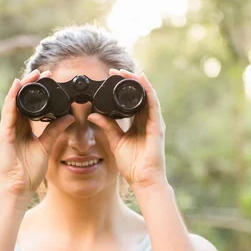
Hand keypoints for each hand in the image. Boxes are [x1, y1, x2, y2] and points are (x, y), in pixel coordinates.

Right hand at [0, 69, 74, 199]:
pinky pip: (8, 112)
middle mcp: (13, 126)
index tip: (50, 79)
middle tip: (43, 72)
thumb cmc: (30, 171)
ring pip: (13, 102)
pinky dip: (12, 98)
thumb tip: (69, 117)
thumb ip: (55, 130)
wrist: (19, 187)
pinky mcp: (3, 134)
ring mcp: (7, 129)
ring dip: (22, 87)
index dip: (38, 91)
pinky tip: (17, 86)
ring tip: (32, 75)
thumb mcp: (46, 145)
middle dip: (31, 84)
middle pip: (21, 99)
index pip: (30, 104)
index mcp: (23, 128)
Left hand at [87, 68, 167, 190]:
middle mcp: (148, 120)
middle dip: (128, 81)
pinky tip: (141, 80)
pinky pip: (153, 104)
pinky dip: (148, 90)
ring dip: (137, 82)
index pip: (131, 101)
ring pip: (147, 95)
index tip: (109, 78)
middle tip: (115, 71)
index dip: (122, 88)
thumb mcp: (116, 142)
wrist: (143, 180)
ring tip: (125, 72)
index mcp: (138, 124)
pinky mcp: (157, 126)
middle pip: (139, 95)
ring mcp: (154, 122)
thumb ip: (107, 127)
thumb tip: (93, 115)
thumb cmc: (132, 165)